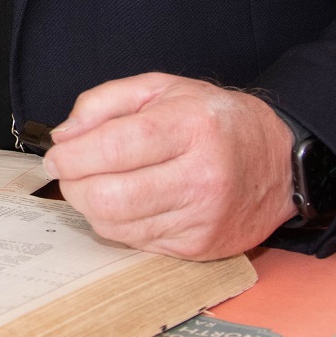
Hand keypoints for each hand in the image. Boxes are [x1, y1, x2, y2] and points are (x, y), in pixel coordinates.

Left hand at [43, 74, 295, 260]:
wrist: (280, 163)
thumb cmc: (215, 121)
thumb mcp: (162, 89)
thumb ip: (105, 102)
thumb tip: (64, 136)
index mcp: (191, 126)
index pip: (113, 147)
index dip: (71, 155)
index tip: (56, 155)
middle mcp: (201, 176)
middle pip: (109, 196)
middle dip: (73, 185)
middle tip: (69, 172)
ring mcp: (202, 217)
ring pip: (116, 225)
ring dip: (90, 207)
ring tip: (96, 185)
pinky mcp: (199, 247)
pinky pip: (135, 242)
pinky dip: (116, 224)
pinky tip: (125, 204)